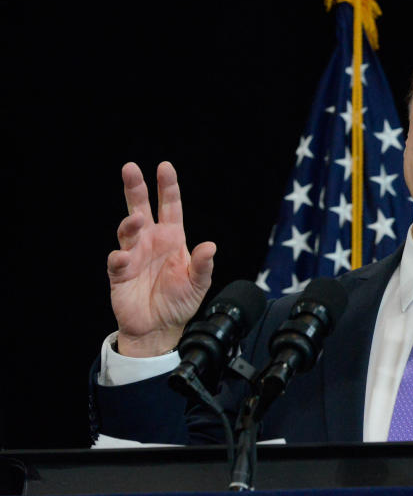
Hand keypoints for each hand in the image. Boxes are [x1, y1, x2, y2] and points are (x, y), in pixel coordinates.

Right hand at [107, 162, 215, 356]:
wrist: (160, 328)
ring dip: (130, 222)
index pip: (170, 206)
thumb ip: (203, 265)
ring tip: (136, 219)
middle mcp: (151, 241)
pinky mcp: (120, 273)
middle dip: (136, 188)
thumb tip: (210, 246)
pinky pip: (117, 260)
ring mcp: (134, 255)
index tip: (165, 167)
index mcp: (172, 237)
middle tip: (131, 168)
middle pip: (141, 207)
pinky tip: (124, 257)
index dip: (167, 187)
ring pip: (127, 230)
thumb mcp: (199, 283)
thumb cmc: (180, 301)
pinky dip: (120, 256)